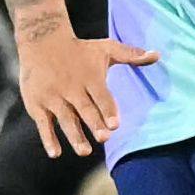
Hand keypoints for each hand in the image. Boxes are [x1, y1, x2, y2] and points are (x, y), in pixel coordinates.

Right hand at [14, 10, 158, 157]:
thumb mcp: (105, 48)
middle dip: (94, 123)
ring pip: (65, 119)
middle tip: (104, 138)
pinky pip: (43, 124)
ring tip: (84, 151)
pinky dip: (48, 138)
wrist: (41, 40)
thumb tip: (158, 54)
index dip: (108, 109)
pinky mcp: (37, 104)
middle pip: (84, 109)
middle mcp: (71, 87)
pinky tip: (56, 153)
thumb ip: (131, 54)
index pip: (100, 95)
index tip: (115, 125)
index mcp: (89, 77)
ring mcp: (52, 97)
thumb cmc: (79, 49)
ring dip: (74, 136)